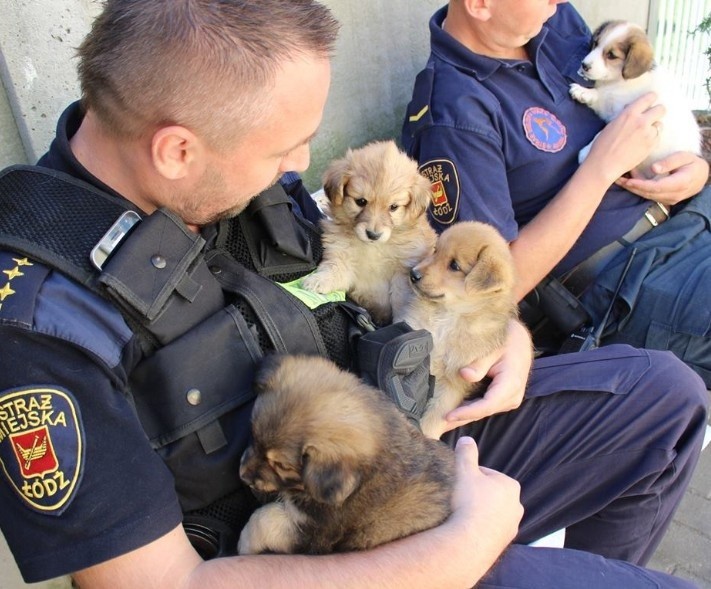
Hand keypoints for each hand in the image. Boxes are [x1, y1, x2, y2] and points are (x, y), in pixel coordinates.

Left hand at [443, 320, 531, 429]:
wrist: (519, 340)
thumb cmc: (507, 341)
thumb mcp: (493, 347)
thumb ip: (479, 363)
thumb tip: (465, 374)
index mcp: (511, 383)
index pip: (487, 404)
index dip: (467, 412)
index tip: (448, 415)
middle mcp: (512, 396)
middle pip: (483, 412)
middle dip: (461, 419)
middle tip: (438, 426)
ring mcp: (509, 399)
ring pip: (483, 412)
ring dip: (464, 416)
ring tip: (441, 421)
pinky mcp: (503, 399)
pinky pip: (485, 407)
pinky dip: (470, 410)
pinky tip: (453, 413)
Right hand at [447, 437, 521, 552]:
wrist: (468, 543)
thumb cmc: (468, 502)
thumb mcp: (464, 470)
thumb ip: (466, 453)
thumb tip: (467, 439)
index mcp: (511, 486)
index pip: (487, 474)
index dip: (470, 476)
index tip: (458, 482)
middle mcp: (516, 507)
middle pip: (491, 494)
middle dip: (477, 495)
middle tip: (459, 498)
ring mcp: (511, 528)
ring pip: (491, 513)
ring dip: (478, 512)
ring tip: (461, 515)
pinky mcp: (503, 544)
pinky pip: (489, 530)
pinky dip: (479, 528)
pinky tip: (466, 529)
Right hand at [584, 92, 665, 183]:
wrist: (604, 165)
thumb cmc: (602, 146)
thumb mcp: (611, 125)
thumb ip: (624, 116)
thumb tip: (631, 109)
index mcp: (629, 113)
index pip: (649, 97)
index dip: (651, 99)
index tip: (650, 102)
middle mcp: (641, 121)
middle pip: (661, 109)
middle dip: (656, 112)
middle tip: (650, 118)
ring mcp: (648, 134)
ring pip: (660, 125)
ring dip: (653, 128)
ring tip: (642, 135)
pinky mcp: (651, 145)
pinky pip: (658, 137)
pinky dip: (652, 139)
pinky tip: (641, 144)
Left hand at [616, 151, 708, 205]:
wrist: (701, 176)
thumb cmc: (692, 163)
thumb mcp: (685, 157)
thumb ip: (670, 162)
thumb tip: (653, 169)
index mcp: (680, 184)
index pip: (656, 187)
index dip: (641, 185)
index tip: (628, 181)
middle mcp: (673, 195)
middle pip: (648, 193)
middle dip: (631, 188)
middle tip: (617, 180)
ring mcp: (668, 200)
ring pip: (647, 196)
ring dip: (632, 189)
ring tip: (618, 181)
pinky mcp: (664, 200)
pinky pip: (649, 196)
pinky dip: (638, 189)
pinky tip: (627, 182)